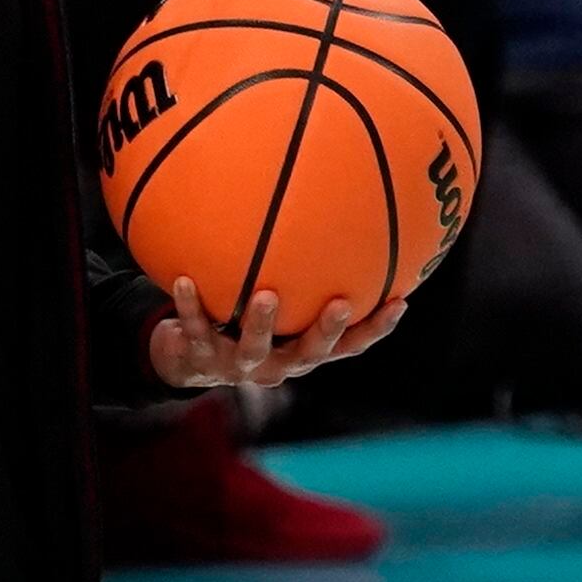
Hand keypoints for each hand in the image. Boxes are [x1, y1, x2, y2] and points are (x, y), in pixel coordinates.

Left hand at [148, 279, 407, 389]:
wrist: (188, 361)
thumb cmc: (244, 322)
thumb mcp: (277, 304)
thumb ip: (302, 277)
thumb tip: (336, 216)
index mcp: (303, 352)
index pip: (349, 345)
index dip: (375, 328)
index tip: (399, 300)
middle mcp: (279, 364)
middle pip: (311, 353)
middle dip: (327, 330)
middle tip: (340, 304)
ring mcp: (241, 365)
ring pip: (254, 348)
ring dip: (261, 323)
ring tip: (265, 295)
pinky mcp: (202, 359)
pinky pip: (197, 328)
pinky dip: (188, 306)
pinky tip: (182, 279)